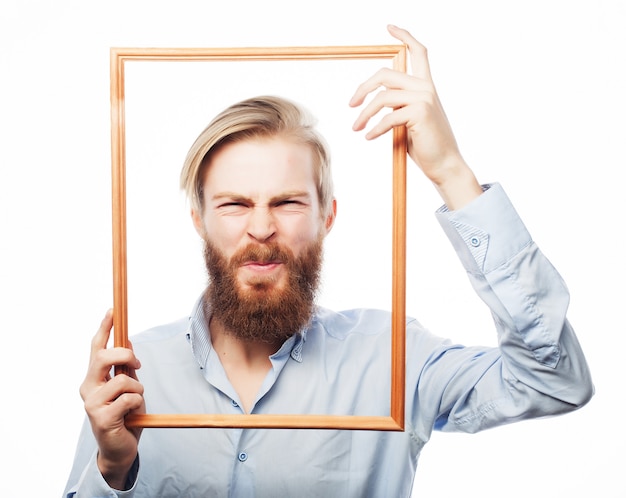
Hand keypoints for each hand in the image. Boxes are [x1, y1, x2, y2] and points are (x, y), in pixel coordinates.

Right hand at [79, 310, 144, 489]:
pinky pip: (130, 398)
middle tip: (137, 363)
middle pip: (104, 357)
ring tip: (134, 403)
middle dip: (125, 354)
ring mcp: (92, 403)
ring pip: (122, 379)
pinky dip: (137, 403)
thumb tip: (127, 342)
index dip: (104, 328)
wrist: (120, 449)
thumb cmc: (125, 416)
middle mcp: (88, 388)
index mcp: (93, 379)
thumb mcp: (127, 387)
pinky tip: (131, 415)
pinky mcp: (102, 418)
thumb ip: (124, 368)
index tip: (112, 311)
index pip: (96, 348)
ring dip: (137, 389)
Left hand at [350, 25, 482, 209]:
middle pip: (385, 75)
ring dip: (364, 114)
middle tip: (351, 105)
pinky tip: (368, 137)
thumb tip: (375, 100)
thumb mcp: (409, 121)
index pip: (418, 53)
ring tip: (356, 128)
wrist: (445, 164)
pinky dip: (374, 129)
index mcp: (426, 86)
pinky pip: (387, 118)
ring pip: (382, 98)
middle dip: (363, 88)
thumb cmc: (426, 146)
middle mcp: (426, 88)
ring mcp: (425, 99)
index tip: (390, 28)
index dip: (405, 37)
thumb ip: (397, 105)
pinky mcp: (420, 113)